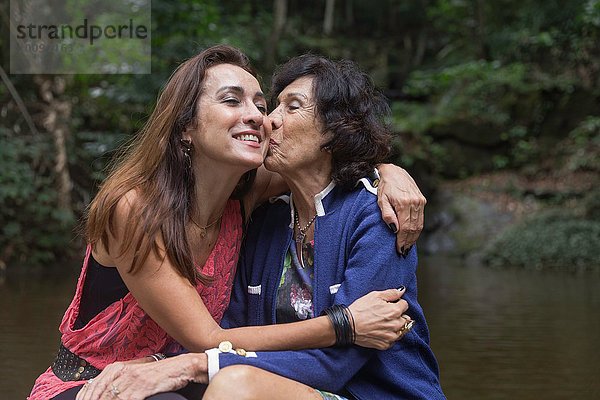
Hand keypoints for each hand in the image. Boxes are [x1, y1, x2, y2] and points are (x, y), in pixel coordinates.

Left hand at [76, 354, 207, 399]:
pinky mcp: (143, 386)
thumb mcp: (134, 373)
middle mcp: (122, 371)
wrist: (180, 367)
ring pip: (111, 398)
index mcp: (117, 367)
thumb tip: (104, 391)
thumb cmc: (158, 373)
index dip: (86, 397)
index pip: (93, 386)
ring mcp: (132, 379)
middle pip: (100, 393)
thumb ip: (118, 381)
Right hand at [348, 288, 410, 349]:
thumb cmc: (360, 310)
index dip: (397, 303)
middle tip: (387, 314)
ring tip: (384, 323)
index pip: (405, 305)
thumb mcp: (375, 295)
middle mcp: (396, 325)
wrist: (348, 325)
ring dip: (396, 326)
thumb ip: (391, 293)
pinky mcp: (385, 345)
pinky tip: (380, 331)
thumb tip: (401, 291)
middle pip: (406, 319)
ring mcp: (391, 336)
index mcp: (395, 311)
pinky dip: (389, 335)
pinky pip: (393, 340)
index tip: (390, 304)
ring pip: (401, 330)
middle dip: (399, 315)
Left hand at [376, 164, 425, 252]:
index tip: (399, 249)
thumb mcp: (381, 200)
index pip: (405, 227)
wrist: (393, 172)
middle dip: (408, 241)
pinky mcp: (422, 200)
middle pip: (413, 228)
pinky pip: (420, 218)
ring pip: (419, 224)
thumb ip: (387, 214)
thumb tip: (394, 229)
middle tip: (403, 251)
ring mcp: (420, 201)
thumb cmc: (384, 187)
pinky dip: (417, 229)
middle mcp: (414, 202)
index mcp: (404, 203)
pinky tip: (412, 235)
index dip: (402, 240)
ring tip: (407, 246)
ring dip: (414, 237)